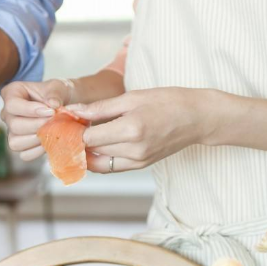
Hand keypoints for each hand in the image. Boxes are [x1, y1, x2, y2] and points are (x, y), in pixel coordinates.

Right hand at [0, 79, 74, 160]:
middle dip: (37, 126)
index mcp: (11, 93)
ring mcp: (11, 131)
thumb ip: (55, 93)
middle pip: (14, 125)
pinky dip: (38, 151)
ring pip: (15, 142)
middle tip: (55, 122)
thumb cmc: (57, 94)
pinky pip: (24, 155)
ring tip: (52, 131)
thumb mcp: (58, 86)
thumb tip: (53, 104)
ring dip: (37, 139)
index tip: (50, 111)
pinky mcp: (20, 145)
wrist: (63, 107)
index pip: (12, 105)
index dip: (30, 110)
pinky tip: (50, 141)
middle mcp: (7, 113)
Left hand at [68, 87, 213, 172]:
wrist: (198, 118)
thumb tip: (73, 112)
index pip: (89, 138)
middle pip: (92, 150)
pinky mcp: (141, 166)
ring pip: (98, 162)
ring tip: (83, 135)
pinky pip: (111, 167)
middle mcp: (134, 150)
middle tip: (72, 127)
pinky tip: (96, 146)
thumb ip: (100, 108)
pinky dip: (99, 158)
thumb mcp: (132, 97)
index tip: (68, 120)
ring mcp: (138, 161)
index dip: (75, 130)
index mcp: (131, 129)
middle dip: (78, 140)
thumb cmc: (168, 102)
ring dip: (87, 150)